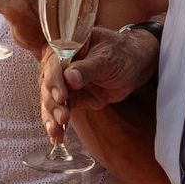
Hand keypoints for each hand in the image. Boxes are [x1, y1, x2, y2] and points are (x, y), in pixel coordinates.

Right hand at [39, 25, 157, 141]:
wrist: (136, 66)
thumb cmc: (122, 54)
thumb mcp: (107, 59)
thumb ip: (88, 69)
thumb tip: (69, 78)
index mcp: (66, 47)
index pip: (54, 63)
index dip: (55, 80)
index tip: (61, 97)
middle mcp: (61, 64)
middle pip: (48, 84)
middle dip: (52, 102)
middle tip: (61, 117)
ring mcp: (66, 82)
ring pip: (52, 100)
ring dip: (52, 116)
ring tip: (55, 131)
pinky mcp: (74, 98)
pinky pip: (62, 110)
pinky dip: (58, 123)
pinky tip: (56, 136)